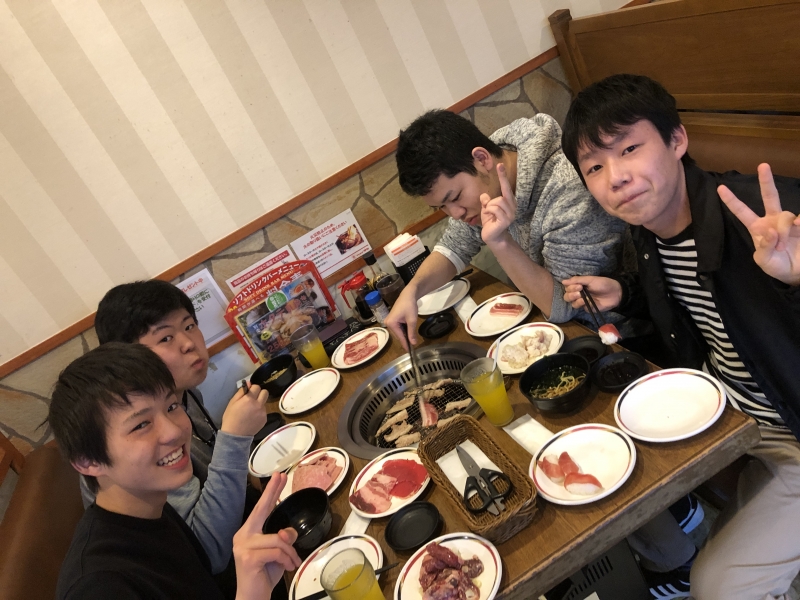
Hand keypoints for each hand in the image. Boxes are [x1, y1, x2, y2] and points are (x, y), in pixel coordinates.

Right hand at [220, 384, 267, 436]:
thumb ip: (241, 392)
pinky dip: (259, 412)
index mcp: (249, 399)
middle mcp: (258, 404)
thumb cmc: (231, 418)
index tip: (249, 393)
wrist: (235, 435)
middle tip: (253, 399)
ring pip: (264, 402)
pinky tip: (252, 417)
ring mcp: (263, 412)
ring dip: (259, 403)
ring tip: (251, 410)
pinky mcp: (265, 419)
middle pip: (265, 392)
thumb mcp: (232, 402)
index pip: (257, 387)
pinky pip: (264, 411)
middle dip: (259, 393)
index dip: (252, 388)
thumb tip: (248, 383)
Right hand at [233, 473, 301, 599]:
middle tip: (281, 477)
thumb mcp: (278, 554)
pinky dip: (286, 559)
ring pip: (278, 539)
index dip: (270, 492)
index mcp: (249, 533)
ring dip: (290, 553)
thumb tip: (288, 531)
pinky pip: (277, 551)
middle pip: (261, 510)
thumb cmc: (264, 575)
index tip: (278, 477)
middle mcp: (243, 536)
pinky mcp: (248, 557)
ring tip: (291, 563)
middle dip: (272, 492)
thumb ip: (283, 539)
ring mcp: (243, 546)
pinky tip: (285, 567)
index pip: (261, 509)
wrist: (253, 598)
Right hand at [384, 287, 419, 350]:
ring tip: (411, 340)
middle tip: (412, 346)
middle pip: (398, 335)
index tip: (410, 351)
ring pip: (398, 332)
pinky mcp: (392, 319)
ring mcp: (389, 321)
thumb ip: (412, 332)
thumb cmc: (410, 306)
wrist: (408, 294)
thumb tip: (413, 343)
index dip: (405, 344)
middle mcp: (387, 323)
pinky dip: (403, 330)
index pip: (400, 337)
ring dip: (404, 335)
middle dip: (405, 340)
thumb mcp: (412, 320)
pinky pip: (397, 328)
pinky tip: (408, 333)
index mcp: (391, 323)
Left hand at [480, 163, 516, 245]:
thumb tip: (484, 195)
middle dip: (491, 203)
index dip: (503, 176)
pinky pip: (494, 209)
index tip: (499, 165)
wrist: (492, 237)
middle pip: (501, 196)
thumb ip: (486, 202)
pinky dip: (488, 211)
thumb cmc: (490, 223)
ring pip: (497, 202)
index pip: (506, 188)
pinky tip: (489, 218)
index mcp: (509, 202)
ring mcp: (511, 214)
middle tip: (488, 210)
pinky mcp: (506, 220)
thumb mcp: (486, 209)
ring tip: (489, 215)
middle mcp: (512, 207)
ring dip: (489, 207)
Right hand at [562, 276, 622, 310]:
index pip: (567, 288)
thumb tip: (563, 281)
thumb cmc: (603, 284)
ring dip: (576, 300)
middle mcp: (578, 294)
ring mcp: (583, 302)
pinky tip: (589, 302)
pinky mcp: (588, 308)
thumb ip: (577, 280)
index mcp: (578, 286)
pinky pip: (581, 308)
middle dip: (571, 295)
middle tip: (579, 292)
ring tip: (583, 297)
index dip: (570, 288)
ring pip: (572, 304)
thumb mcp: (590, 279)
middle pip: (567, 297)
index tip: (579, 285)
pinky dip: (583, 304)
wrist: (615, 292)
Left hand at [718, 163, 799, 285]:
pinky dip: (799, 224)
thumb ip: (764, 247)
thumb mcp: (763, 260)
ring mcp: (789, 222)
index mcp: (758, 228)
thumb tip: (771, 231)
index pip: (742, 212)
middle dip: (766, 181)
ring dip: (784, 231)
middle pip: (769, 197)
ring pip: (785, 215)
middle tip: (763, 165)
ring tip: (782, 246)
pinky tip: (798, 229)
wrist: (797, 273)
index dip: (732, 201)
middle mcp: (773, 220)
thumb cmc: (776, 266)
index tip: (720, 188)